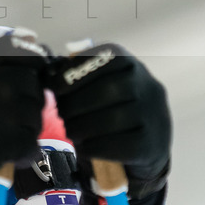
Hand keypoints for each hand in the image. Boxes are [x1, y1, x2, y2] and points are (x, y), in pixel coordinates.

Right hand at [0, 30, 49, 204]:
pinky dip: (27, 146)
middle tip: (18, 111)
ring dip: (31, 123)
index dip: (33, 59)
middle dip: (32, 97)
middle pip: (31, 81)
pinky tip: (12, 147)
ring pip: (35, 111)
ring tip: (13, 131)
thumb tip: (33, 37)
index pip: (16, 48)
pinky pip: (30, 138)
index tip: (35, 71)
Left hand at [47, 43, 171, 204]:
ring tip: (71, 130)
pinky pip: (120, 146)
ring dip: (83, 126)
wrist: (144, 149)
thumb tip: (49, 73)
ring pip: (115, 118)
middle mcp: (150, 87)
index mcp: (133, 67)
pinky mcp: (152, 145)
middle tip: (62, 113)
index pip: (109, 55)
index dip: (78, 68)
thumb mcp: (99, 89)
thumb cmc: (112, 112)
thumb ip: (76, 77)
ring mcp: (155, 116)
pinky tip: (84, 147)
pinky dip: (95, 147)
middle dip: (77, 102)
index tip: (55, 85)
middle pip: (111, 88)